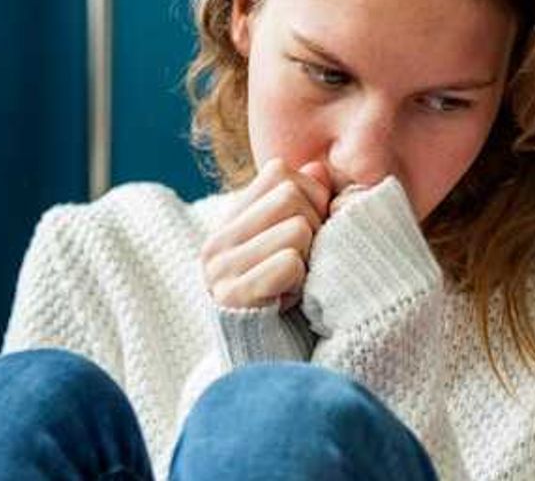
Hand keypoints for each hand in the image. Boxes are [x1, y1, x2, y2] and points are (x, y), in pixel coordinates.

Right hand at [200, 158, 331, 310]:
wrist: (263, 366)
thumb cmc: (286, 303)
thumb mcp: (293, 248)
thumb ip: (304, 206)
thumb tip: (317, 168)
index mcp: (229, 223)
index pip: (279, 172)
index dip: (311, 196)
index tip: (310, 234)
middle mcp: (217, 241)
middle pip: (291, 196)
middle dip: (315, 228)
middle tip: (305, 264)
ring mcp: (219, 269)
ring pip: (297, 229)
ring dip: (309, 260)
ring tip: (295, 285)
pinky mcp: (232, 297)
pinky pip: (289, 264)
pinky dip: (301, 283)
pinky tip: (288, 301)